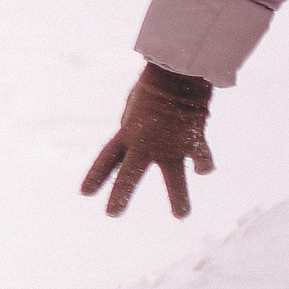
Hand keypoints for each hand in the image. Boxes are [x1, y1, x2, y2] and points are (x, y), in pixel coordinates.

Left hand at [81, 63, 215, 217]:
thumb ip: (132, 129)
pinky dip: (204, 166)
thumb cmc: (154, 85)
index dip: (95, 176)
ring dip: (178, 198)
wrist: (177, 72)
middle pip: (129, 174)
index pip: (106, 158)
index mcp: (127, 133)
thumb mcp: (134, 108)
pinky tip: (201, 170)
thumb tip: (131, 145)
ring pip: (173, 178)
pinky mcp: (194, 141)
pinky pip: (202, 160)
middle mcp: (145, 143)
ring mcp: (170, 145)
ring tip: (180, 215)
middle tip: (112, 214)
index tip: (84, 194)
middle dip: (120, 196)